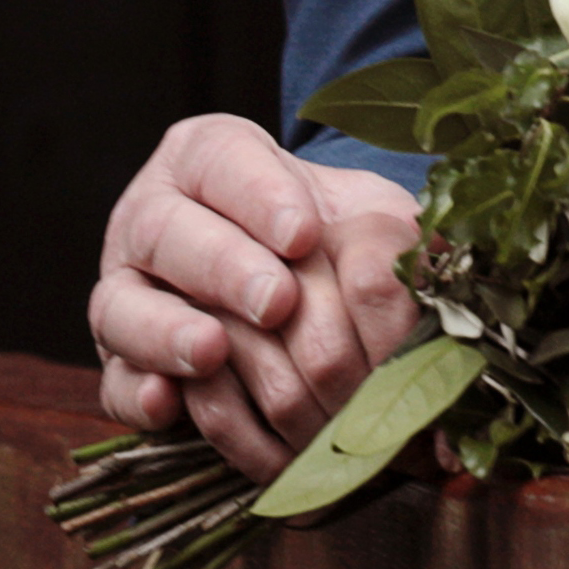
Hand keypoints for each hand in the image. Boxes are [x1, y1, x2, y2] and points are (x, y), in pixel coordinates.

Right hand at [83, 114, 425, 483]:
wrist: (292, 281)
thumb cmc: (330, 236)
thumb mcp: (368, 214)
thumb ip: (396, 231)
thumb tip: (453, 268)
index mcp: (207, 161)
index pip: (221, 161)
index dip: (257, 195)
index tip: (304, 234)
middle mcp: (154, 219)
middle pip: (166, 232)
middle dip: (222, 267)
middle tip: (278, 302)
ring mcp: (129, 292)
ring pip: (122, 306)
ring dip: (167, 332)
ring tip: (214, 351)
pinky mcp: (123, 362)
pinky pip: (115, 380)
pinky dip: (137, 395)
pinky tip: (167, 407)